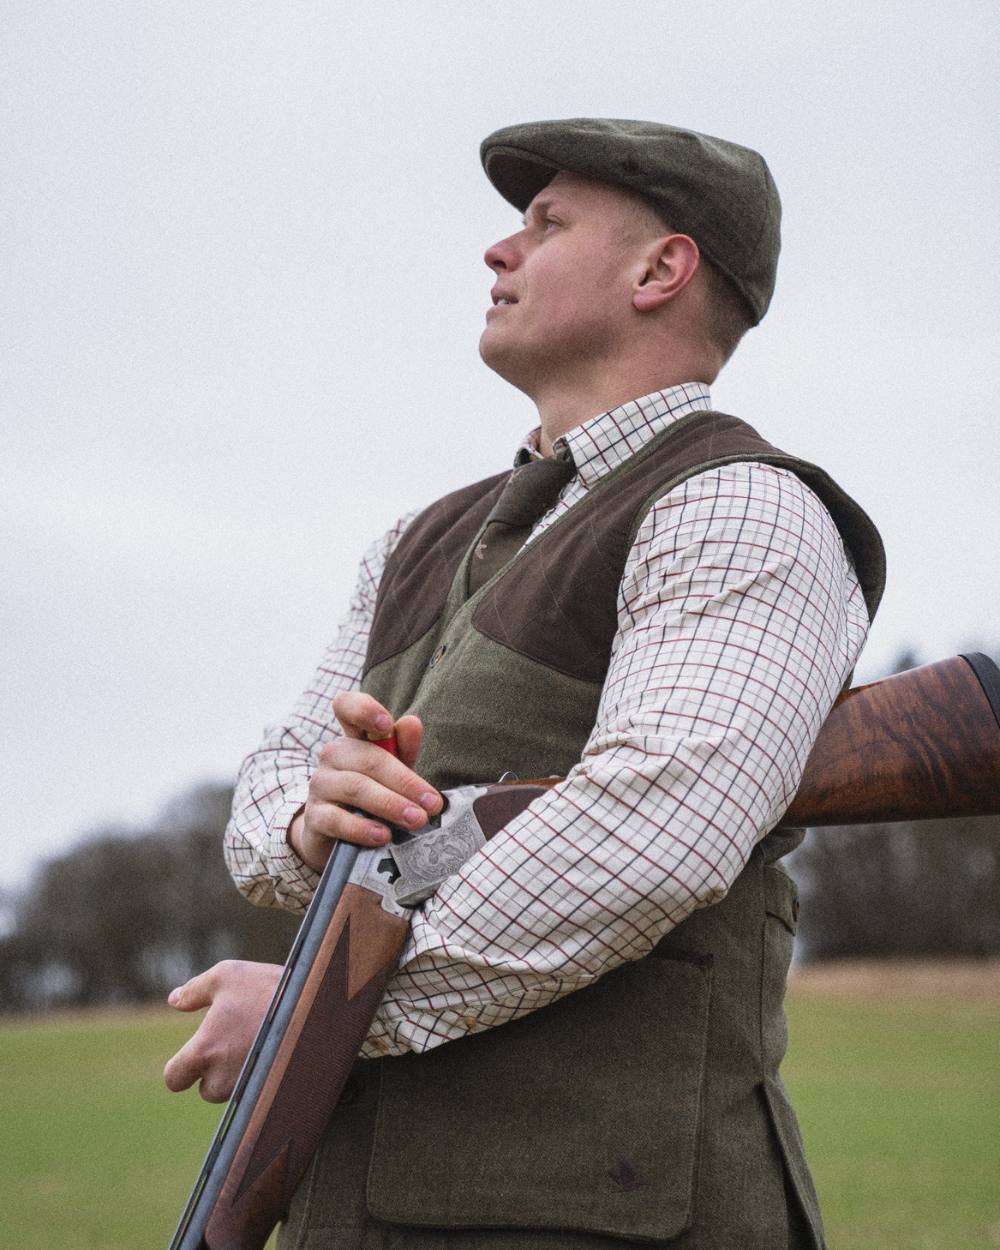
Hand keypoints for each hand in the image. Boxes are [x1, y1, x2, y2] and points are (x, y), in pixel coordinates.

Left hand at [163, 960, 282, 1102]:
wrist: (317, 1004)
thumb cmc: (266, 987)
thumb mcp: (226, 976)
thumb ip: (194, 990)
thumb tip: (174, 1000)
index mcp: (203, 1052)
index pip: (173, 1079)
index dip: (180, 1067)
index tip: (195, 1053)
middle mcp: (222, 1078)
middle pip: (206, 1090)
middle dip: (215, 1071)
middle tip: (233, 1041)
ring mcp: (249, 1088)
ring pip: (233, 1092)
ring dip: (238, 1075)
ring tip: (258, 1042)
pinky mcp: (272, 1091)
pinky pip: (257, 1092)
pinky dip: (261, 1077)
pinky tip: (274, 1051)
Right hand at [288, 692, 441, 872]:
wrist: (338, 836)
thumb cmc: (372, 797)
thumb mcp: (393, 772)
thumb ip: (404, 749)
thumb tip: (412, 722)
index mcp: (353, 737)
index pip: (347, 707)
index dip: (364, 710)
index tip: (386, 724)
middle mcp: (333, 755)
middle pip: (368, 759)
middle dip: (404, 781)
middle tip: (432, 803)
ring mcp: (320, 784)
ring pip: (355, 788)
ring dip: (390, 804)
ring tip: (416, 819)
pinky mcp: (315, 816)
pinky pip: (337, 819)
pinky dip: (362, 828)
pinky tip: (383, 835)